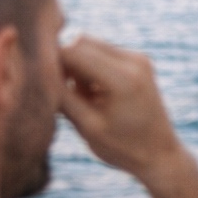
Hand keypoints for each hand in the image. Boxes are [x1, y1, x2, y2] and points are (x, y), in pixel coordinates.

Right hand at [58, 35, 188, 187]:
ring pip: (90, 45)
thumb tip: (36, 70)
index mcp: (123, 78)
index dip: (51, 65)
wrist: (161, 155)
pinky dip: (92, 68)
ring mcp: (139, 59)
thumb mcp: (86, 126)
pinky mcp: (139, 61)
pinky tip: (97, 95)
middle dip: (66, 64)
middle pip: (81, 42)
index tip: (45, 86)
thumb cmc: (123, 148)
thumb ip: (61, 96)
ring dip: (79, 66)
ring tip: (85, 99)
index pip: (72, 51)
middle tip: (67, 96)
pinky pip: (103, 53)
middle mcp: (135, 61)